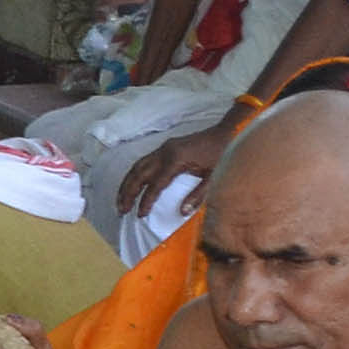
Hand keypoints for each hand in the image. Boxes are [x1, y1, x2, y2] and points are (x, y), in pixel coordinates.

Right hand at [117, 119, 233, 221]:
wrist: (228, 132)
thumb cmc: (223, 155)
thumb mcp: (214, 177)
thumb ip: (198, 195)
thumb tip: (182, 212)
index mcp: (176, 160)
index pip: (155, 185)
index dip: (146, 201)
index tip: (139, 215)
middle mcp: (165, 152)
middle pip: (139, 174)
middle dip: (128, 193)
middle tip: (121, 210)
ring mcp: (163, 148)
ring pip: (137, 166)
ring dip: (127, 183)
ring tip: (120, 200)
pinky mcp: (165, 147)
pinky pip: (143, 161)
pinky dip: (134, 174)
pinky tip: (132, 184)